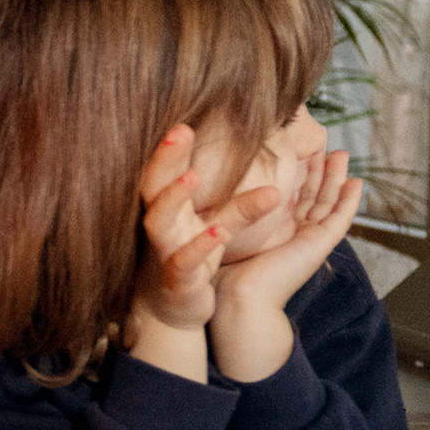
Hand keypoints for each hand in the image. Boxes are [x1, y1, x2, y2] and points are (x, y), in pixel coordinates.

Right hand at [124, 126, 277, 381]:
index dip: (171, 147)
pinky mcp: (177, 280)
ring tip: (191, 176)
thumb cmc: (193, 259)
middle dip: (164, 159)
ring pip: (158, 222)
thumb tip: (276, 184)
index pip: (164, 170)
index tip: (186, 121)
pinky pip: (182, 262)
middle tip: (180, 130)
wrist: (176, 308)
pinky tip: (217, 232)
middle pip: (152, 187)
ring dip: (172, 198)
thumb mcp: (220, 228)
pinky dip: (197, 247)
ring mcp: (165, 252)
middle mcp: (162, 226)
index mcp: (169, 208)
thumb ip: (241, 206)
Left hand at [210, 148, 362, 384]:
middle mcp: (296, 234)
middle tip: (325, 144)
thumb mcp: (231, 228)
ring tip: (342, 155)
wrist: (239, 297)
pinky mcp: (320, 245)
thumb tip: (216, 181)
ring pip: (329, 203)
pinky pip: (340, 219)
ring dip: (337, 179)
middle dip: (320, 170)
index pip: (291, 195)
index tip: (298, 147)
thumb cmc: (227, 268)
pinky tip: (356, 182)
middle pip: (313, 195)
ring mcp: (310, 239)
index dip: (296, 172)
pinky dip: (349, 202)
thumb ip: (233, 208)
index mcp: (277, 230)